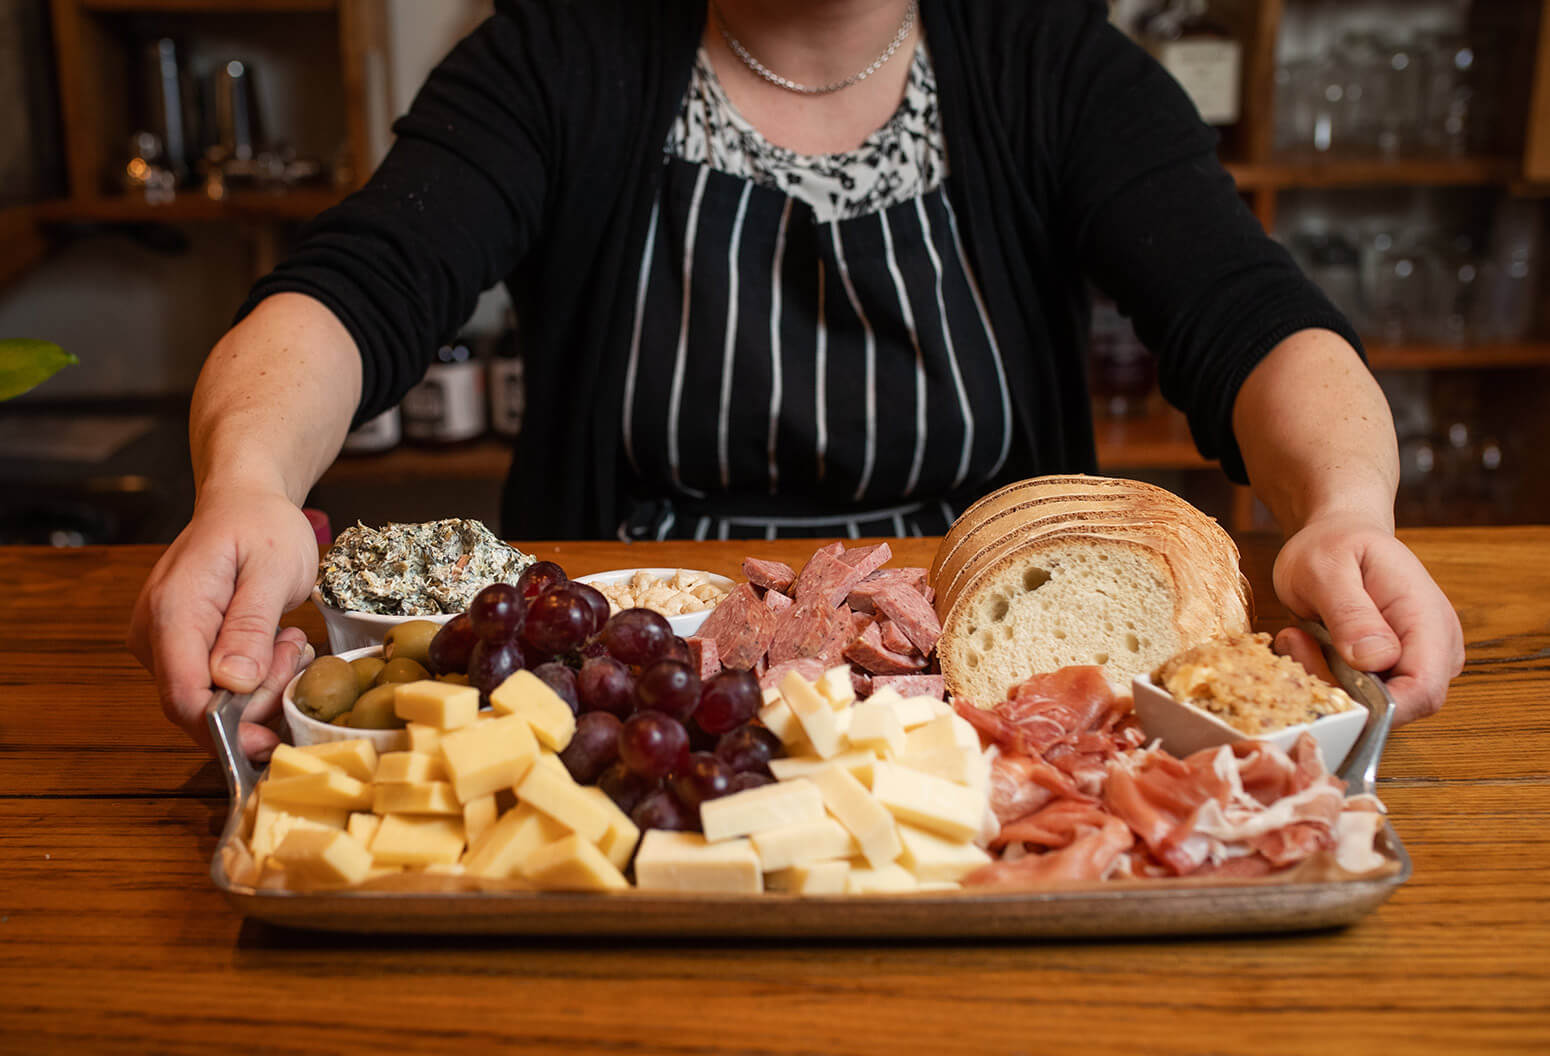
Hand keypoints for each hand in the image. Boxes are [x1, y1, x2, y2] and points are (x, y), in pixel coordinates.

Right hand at [128, 485, 320, 757]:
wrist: (245, 503)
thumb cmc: (262, 527)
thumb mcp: (273, 569)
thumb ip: (251, 625)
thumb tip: (233, 682)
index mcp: (173, 611)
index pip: (183, 697)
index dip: (226, 732)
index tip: (270, 741)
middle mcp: (154, 633)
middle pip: (198, 705)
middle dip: (257, 698)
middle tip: (292, 647)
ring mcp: (161, 643)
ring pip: (210, 700)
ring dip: (260, 685)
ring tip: (286, 638)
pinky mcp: (178, 648)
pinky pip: (213, 685)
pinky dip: (251, 678)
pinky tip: (273, 645)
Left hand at [1270, 512, 1463, 725]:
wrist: (1338, 535)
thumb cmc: (1333, 545)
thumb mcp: (1327, 568)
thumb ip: (1350, 612)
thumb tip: (1377, 659)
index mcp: (1427, 619)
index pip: (1424, 690)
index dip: (1382, 708)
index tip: (1329, 686)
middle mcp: (1435, 647)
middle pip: (1400, 705)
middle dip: (1343, 691)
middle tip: (1299, 644)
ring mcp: (1418, 659)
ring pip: (1377, 705)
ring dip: (1330, 681)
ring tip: (1302, 636)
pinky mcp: (1394, 669)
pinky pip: (1363, 695)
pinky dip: (1330, 678)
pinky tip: (1310, 644)